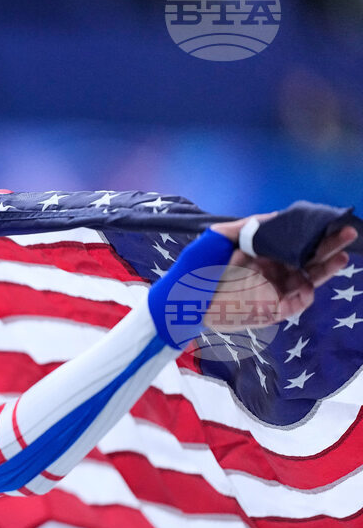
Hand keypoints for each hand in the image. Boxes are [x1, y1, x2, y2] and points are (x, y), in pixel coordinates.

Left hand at [205, 214, 356, 330]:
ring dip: (325, 269)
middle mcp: (271, 270)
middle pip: (308, 258)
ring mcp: (273, 290)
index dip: (311, 232)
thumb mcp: (217, 238)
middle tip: (348, 233)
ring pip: (308, 279)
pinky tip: (309, 283)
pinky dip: (305, 294)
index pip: (293, 242)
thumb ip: (246, 226)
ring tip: (341, 256)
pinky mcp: (271, 310)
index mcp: (262, 254)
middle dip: (328, 246)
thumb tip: (275, 216)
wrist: (181, 299)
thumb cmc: (196, 268)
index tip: (326, 221)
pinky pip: (296, 302)